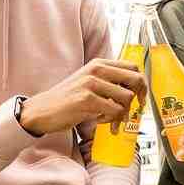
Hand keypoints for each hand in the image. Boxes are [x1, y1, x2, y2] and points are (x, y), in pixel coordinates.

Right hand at [19, 58, 146, 135]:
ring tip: (111, 119)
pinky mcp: (87, 100)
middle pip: (135, 79)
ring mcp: (91, 84)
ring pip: (126, 98)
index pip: (132, 67)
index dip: (142, 83)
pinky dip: (111, 120)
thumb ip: (108, 82)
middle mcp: (96, 70)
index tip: (141, 96)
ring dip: (122, 113)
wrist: (42, 110)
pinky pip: (114, 111)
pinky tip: (100, 120)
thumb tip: (134, 90)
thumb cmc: (67, 99)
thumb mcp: (88, 82)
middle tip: (135, 109)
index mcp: (98, 64)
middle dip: (140, 97)